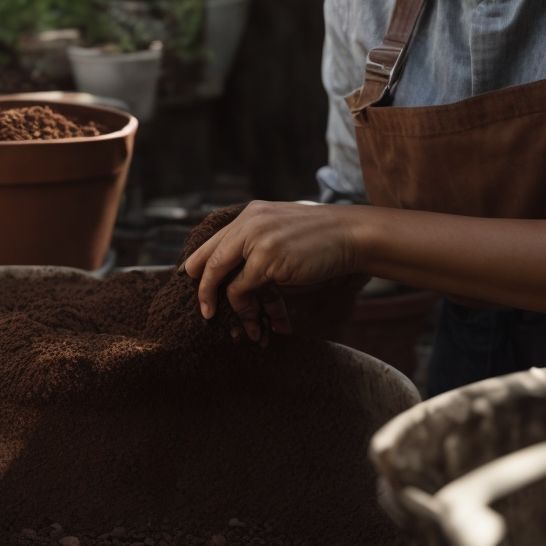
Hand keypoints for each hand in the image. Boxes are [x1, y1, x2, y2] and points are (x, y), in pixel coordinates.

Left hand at [180, 201, 362, 340]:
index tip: (193, 281)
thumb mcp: (283, 231)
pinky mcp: (266, 259)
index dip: (201, 263)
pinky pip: (243, 290)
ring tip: (249, 331)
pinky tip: (267, 326)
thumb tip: (239, 275)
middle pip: (211, 261)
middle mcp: (248, 223)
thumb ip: (259, 242)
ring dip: (237, 311)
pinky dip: (250, 312)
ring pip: (226, 281)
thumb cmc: (322, 238)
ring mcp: (255, 239)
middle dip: (205, 291)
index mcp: (251, 214)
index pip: (215, 240)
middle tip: (206, 312)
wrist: (351, 235)